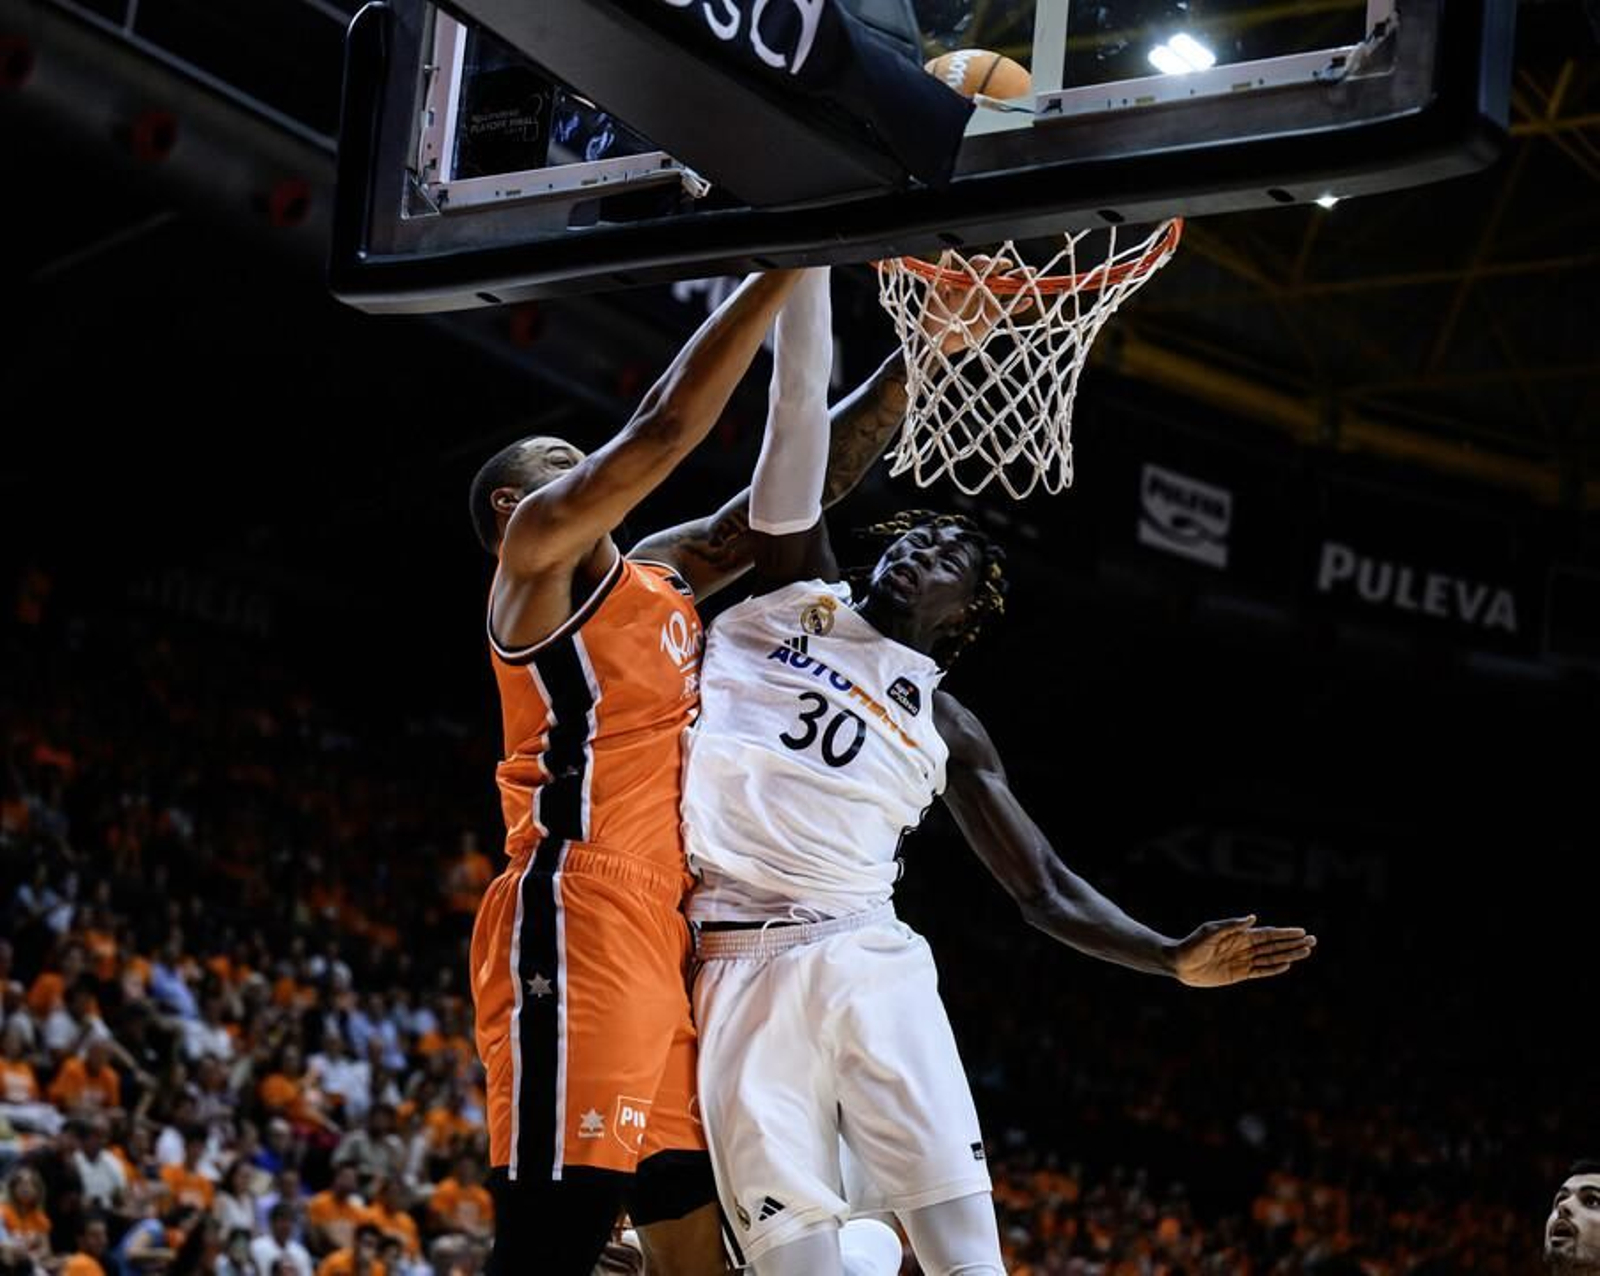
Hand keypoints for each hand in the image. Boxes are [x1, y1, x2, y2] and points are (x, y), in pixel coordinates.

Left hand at [920, 254, 1024, 353]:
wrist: (935, 340)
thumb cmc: (933, 316)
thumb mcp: (935, 294)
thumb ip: (941, 274)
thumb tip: (944, 252)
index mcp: (965, 279)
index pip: (977, 265)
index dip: (983, 262)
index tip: (985, 263)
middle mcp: (979, 287)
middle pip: (995, 272)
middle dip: (1003, 266)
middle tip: (1008, 265)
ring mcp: (988, 300)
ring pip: (1006, 287)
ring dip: (1019, 280)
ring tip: (1031, 274)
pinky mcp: (993, 316)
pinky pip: (1009, 309)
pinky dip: (1019, 305)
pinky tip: (1029, 301)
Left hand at [1173, 915, 1315, 987]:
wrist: (1179, 963)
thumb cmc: (1193, 944)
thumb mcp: (1211, 931)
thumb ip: (1232, 925)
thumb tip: (1253, 917)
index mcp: (1240, 935)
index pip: (1268, 934)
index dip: (1285, 933)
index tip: (1302, 931)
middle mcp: (1244, 947)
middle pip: (1274, 945)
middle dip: (1293, 943)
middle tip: (1313, 941)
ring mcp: (1243, 961)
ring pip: (1271, 958)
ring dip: (1289, 955)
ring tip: (1306, 952)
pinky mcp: (1238, 974)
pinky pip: (1260, 971)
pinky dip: (1273, 969)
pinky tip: (1287, 965)